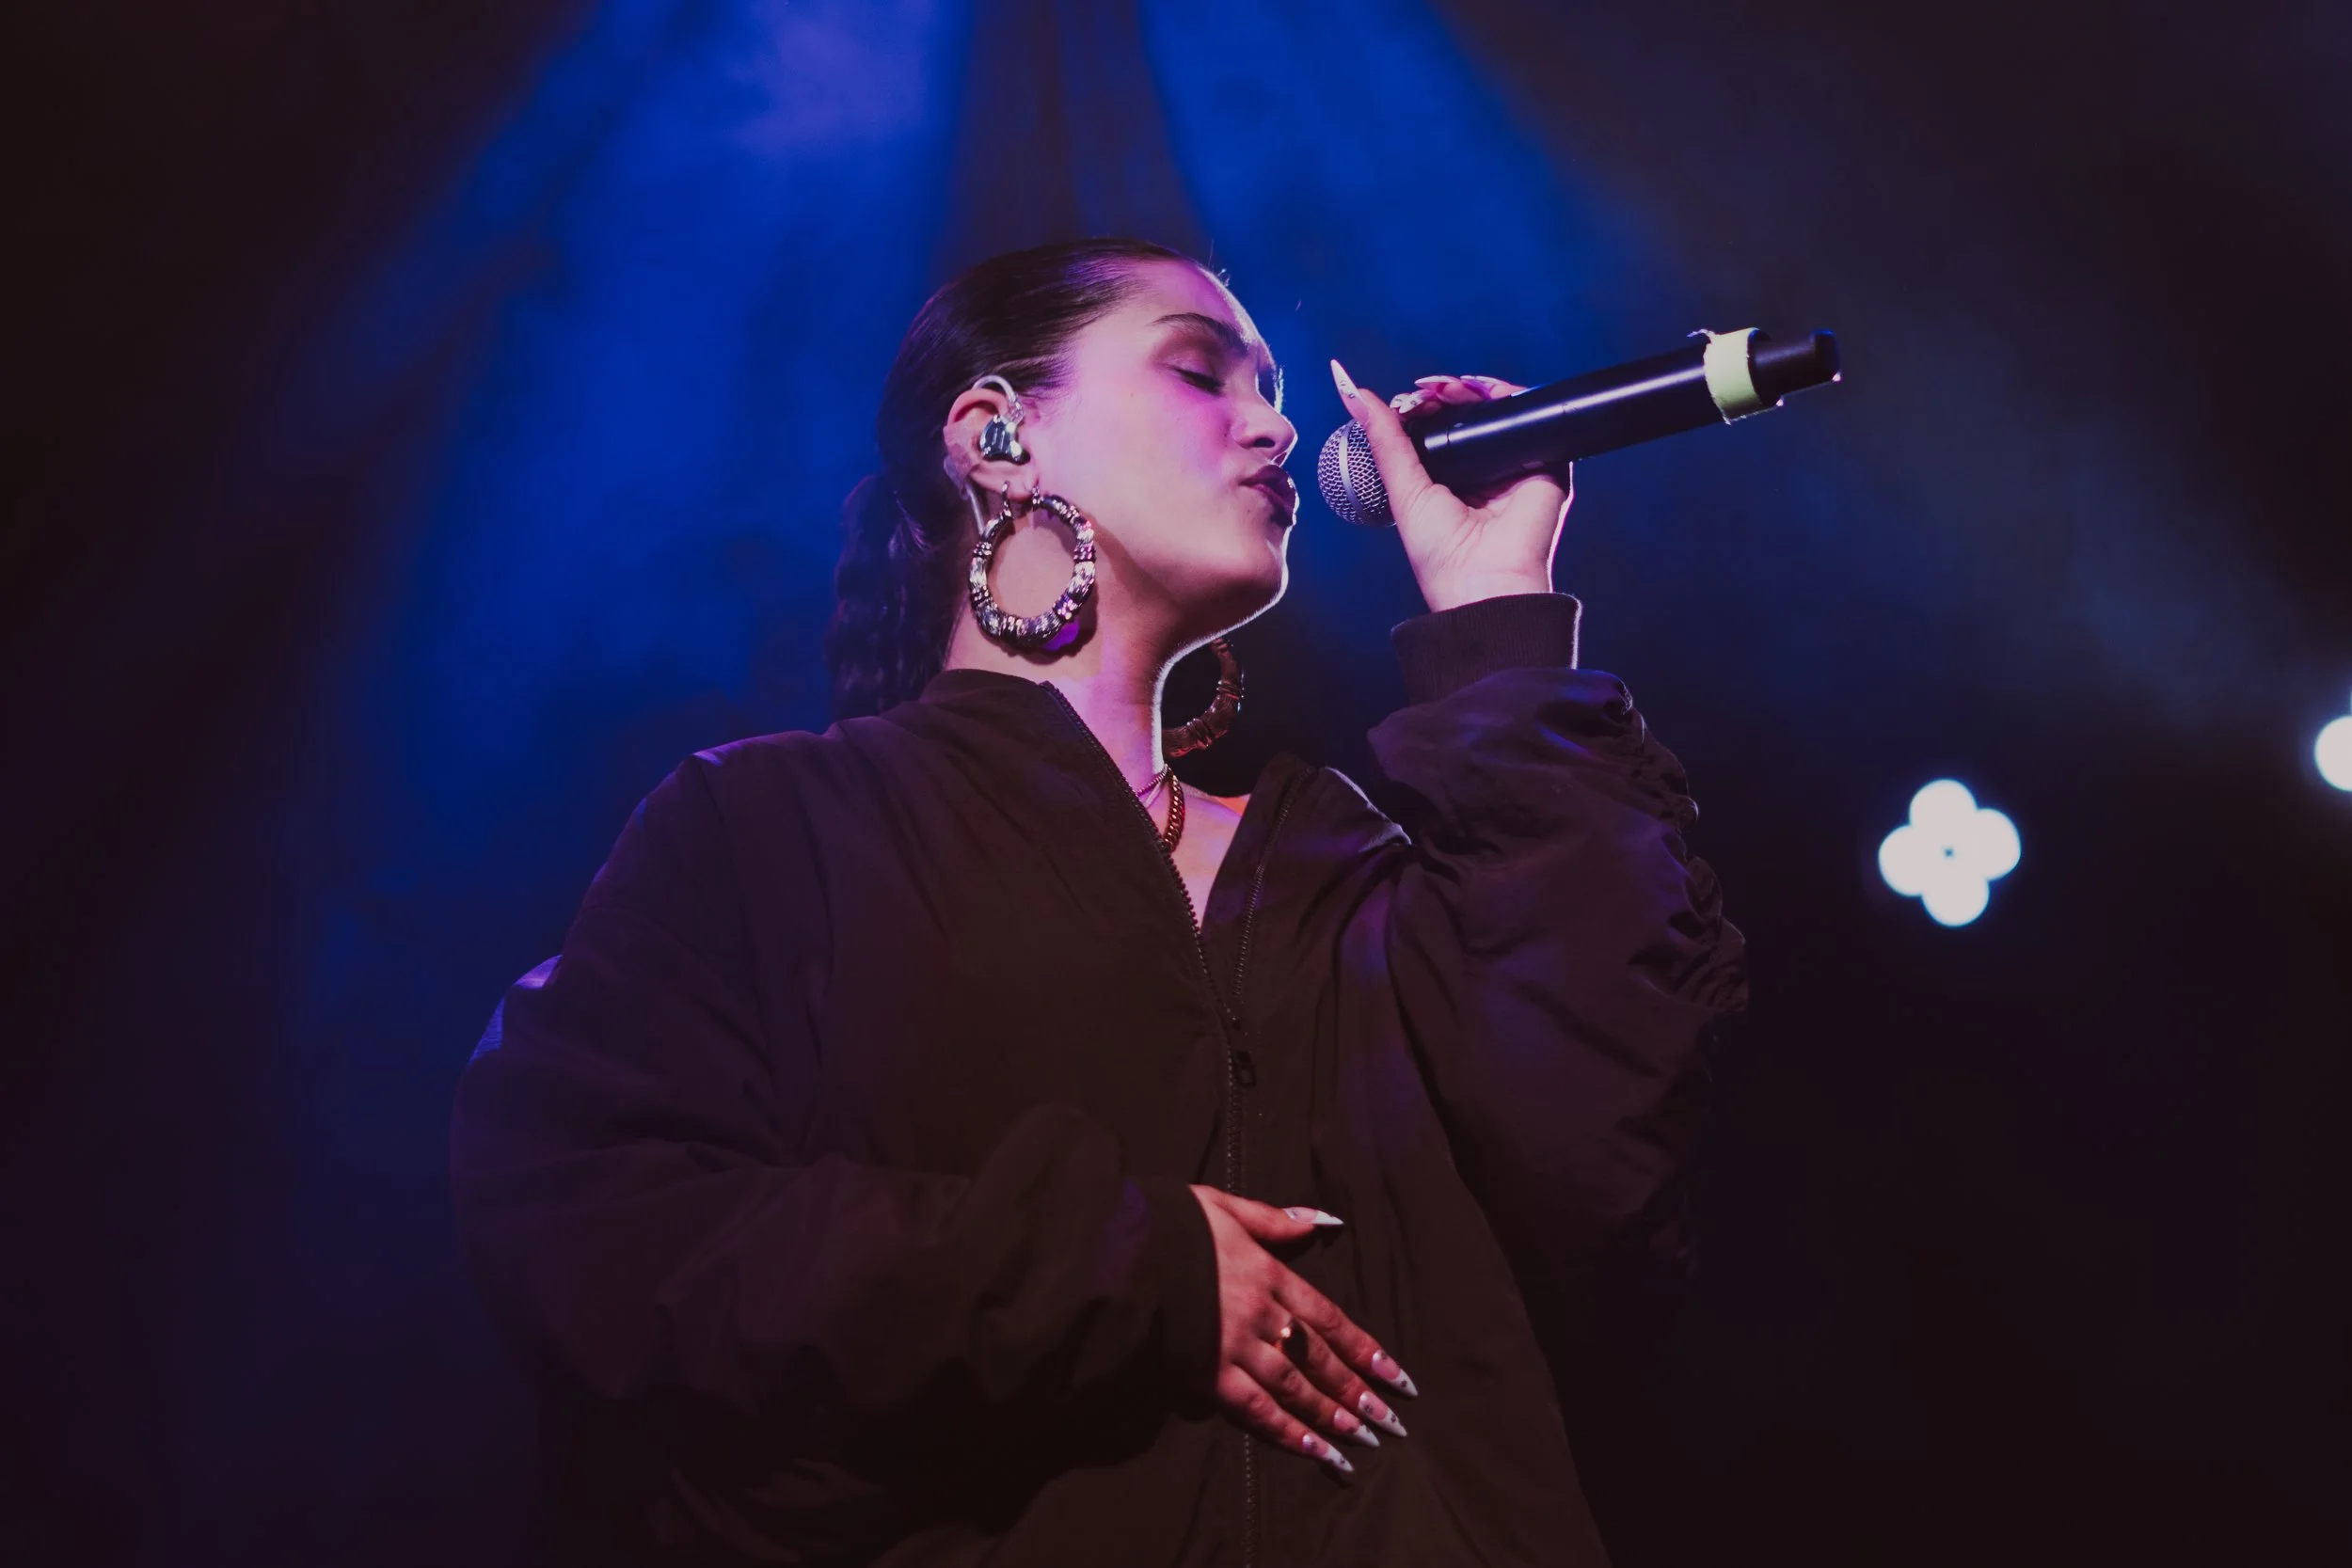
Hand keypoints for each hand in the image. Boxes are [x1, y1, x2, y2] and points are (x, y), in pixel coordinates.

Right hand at [1189, 1185, 1415, 1475]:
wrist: (1118, 1249)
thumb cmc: (1169, 1225)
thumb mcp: (1223, 1206)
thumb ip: (1273, 1220)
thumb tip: (1320, 1222)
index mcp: (1269, 1274)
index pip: (1329, 1318)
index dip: (1364, 1350)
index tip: (1396, 1376)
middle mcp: (1262, 1315)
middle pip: (1320, 1359)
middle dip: (1358, 1392)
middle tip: (1390, 1423)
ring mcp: (1236, 1347)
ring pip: (1295, 1388)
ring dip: (1331, 1417)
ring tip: (1363, 1441)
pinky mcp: (1207, 1374)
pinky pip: (1255, 1410)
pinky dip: (1287, 1432)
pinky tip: (1314, 1450)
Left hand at [1330, 362, 1571, 612]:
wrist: (1483, 581)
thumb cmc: (1442, 556)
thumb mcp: (1404, 490)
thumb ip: (1384, 441)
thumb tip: (1354, 396)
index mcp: (1450, 482)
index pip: (1438, 430)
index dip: (1422, 409)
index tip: (1404, 400)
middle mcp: (1484, 472)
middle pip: (1467, 415)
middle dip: (1444, 394)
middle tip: (1423, 391)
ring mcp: (1515, 466)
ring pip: (1496, 411)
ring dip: (1470, 390)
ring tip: (1445, 389)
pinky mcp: (1546, 464)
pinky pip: (1530, 417)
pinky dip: (1507, 397)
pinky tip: (1482, 392)